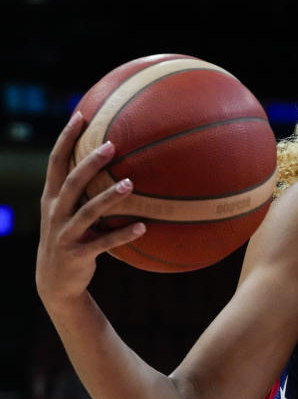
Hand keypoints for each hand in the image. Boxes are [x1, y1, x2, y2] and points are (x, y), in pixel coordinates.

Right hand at [35, 112, 145, 309]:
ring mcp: (65, 234)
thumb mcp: (71, 214)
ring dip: (109, 198)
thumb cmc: (71, 239)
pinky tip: (143, 227)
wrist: (55, 282)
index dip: (66, 138)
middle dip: (89, 163)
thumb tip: (117, 165)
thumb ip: (85, 192)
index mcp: (52, 198)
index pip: (56, 161)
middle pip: (71, 182)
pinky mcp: (78, 254)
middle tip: (112, 145)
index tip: (80, 115)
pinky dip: (123, 234)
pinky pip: (103, 242)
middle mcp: (55, 213)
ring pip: (87, 212)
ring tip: (130, 184)